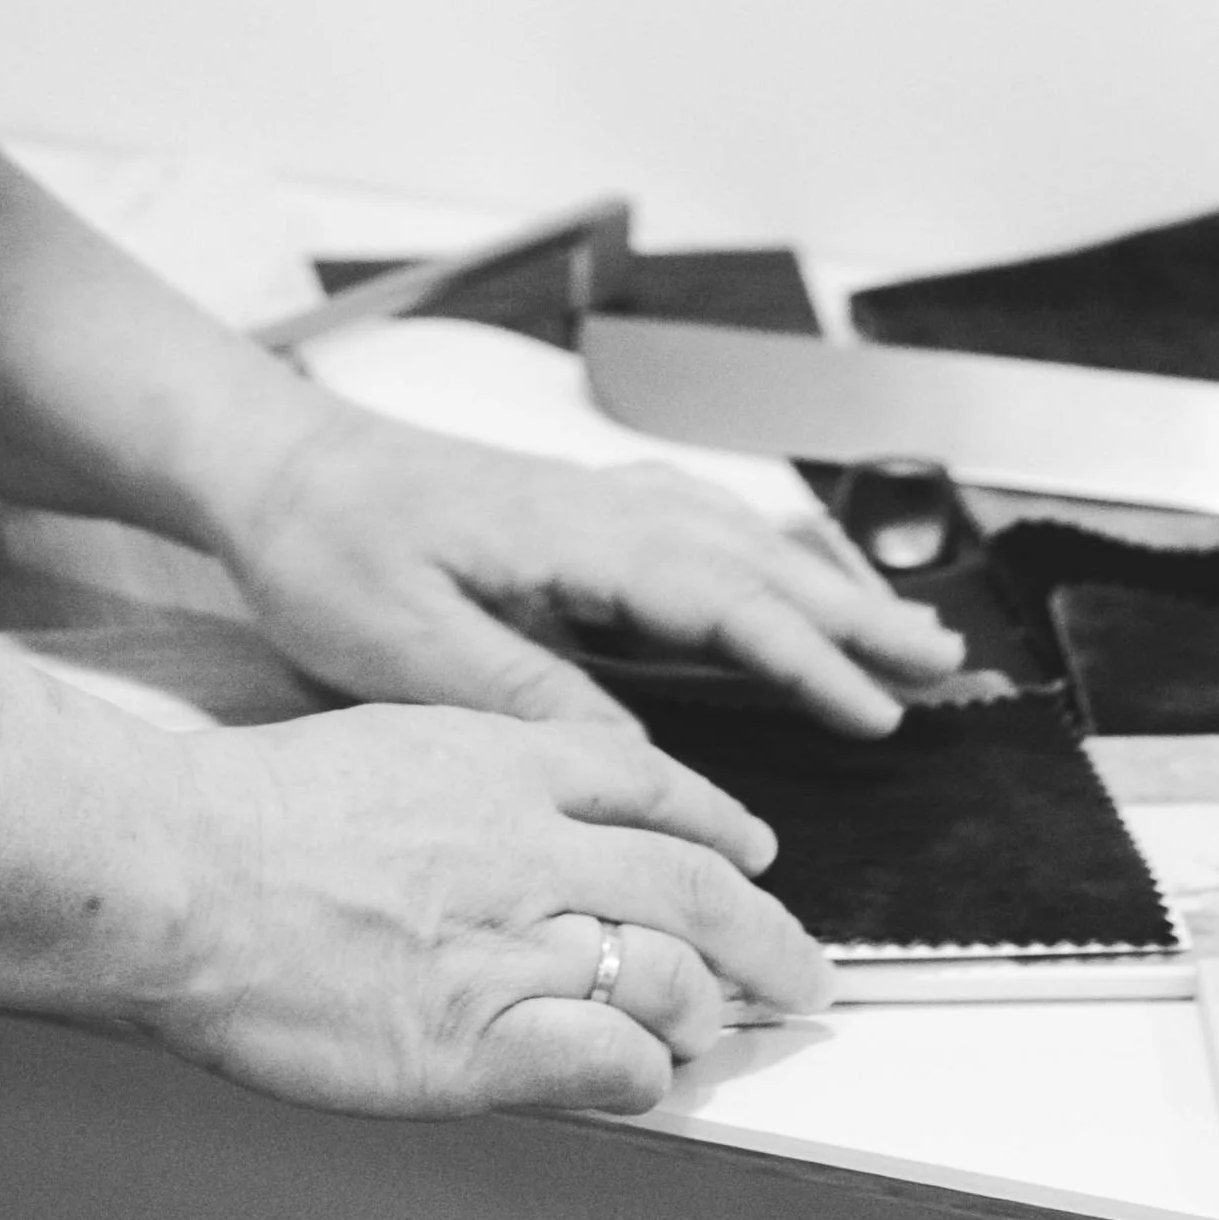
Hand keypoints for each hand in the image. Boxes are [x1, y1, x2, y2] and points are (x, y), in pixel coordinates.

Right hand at [158, 705, 831, 1114]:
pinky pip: (604, 1058)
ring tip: (728, 1034)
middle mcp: (531, 844)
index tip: (753, 851)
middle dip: (767, 933)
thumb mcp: (394, 742)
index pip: (656, 788)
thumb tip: (527, 802)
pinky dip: (642, 1072)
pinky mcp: (475, 1039)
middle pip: (696, 883)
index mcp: (507, 762)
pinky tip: (646, 1079)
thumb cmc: (252, 816)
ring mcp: (510, 942)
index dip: (721, 827)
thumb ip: (476, 775)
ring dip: (714, 1010)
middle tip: (803, 966)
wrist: (175, 872)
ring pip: (670, 971)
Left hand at [206, 391, 965, 735]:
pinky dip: (764, 548)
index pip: (724, 603)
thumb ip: (529, 695)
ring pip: (738, 535)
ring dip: (824, 579)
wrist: (275, 463)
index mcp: (576, 537)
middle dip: (857, 613)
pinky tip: (781, 567)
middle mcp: (603, 505)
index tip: (879, 709)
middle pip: (758, 559)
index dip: (809, 659)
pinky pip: (700, 521)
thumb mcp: (409, 648)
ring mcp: (592, 498)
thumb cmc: (327, 551)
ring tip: (897, 623)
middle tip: (943, 659)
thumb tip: (637, 756)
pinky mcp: (572, 505)